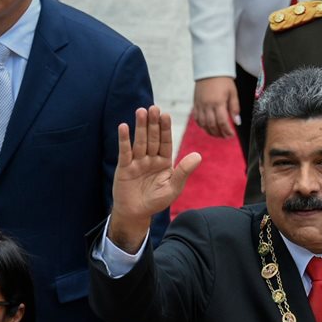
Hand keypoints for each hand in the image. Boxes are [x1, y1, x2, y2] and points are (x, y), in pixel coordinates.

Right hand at [109, 106, 201, 250]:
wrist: (136, 213)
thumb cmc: (156, 201)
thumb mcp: (173, 188)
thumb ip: (183, 171)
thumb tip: (198, 155)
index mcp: (164, 161)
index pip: (166, 142)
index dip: (166, 128)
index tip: (166, 115)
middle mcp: (150, 158)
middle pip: (152, 138)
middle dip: (153, 123)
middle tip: (153, 108)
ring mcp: (137, 161)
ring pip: (139, 141)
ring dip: (140, 127)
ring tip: (141, 111)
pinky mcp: (124, 167)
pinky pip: (125, 151)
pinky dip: (124, 139)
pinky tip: (124, 127)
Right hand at [192, 76, 239, 137]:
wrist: (210, 70)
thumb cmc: (223, 81)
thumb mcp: (233, 93)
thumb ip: (234, 108)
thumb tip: (237, 122)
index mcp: (218, 102)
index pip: (222, 122)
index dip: (227, 131)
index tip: (231, 135)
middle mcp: (207, 105)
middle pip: (212, 125)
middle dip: (220, 134)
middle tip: (226, 136)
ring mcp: (200, 105)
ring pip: (203, 124)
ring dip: (211, 132)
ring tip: (218, 134)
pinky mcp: (195, 104)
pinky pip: (197, 119)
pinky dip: (202, 126)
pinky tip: (208, 127)